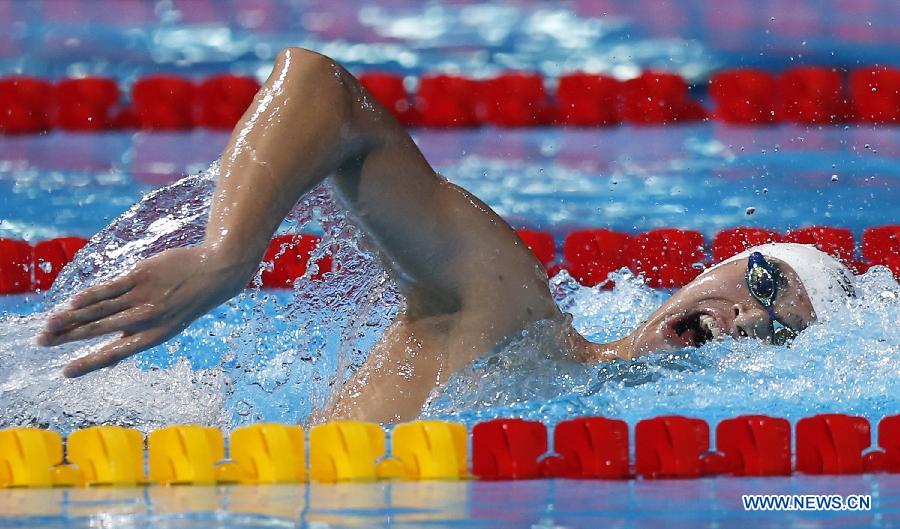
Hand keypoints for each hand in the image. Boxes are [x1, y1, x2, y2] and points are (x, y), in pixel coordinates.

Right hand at [37, 245, 252, 377]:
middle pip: (100, 330)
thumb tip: (110, 358)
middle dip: (68, 338)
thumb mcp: (170, 325)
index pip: (115, 353)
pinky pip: (110, 287)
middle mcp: (148, 319)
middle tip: (43, 342)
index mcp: (155, 336)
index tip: (66, 372)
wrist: (216, 271)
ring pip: (101, 310)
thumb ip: (138, 337)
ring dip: (72, 317)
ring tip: (49, 325)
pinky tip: (72, 302)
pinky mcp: (141, 275)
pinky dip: (90, 295)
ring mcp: (144, 296)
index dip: (89, 363)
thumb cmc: (189, 299)